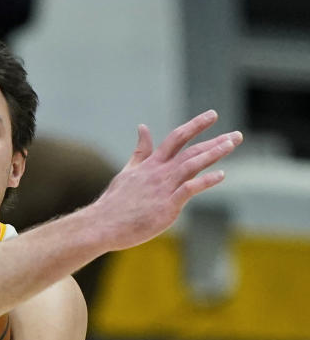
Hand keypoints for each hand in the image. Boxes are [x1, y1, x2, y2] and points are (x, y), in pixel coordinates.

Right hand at [90, 110, 241, 250]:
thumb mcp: (128, 171)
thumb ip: (140, 151)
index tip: (212, 115)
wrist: (102, 225)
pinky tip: (221, 175)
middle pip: (190, 150)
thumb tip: (143, 128)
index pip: (176, 138)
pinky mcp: (166, 205)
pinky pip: (189, 189)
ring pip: (192, 165)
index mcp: (150, 165)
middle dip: (215, 141)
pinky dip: (205, 181)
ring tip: (232, 144)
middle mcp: (159, 173)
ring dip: (214, 153)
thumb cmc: (114, 202)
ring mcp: (163, 188)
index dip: (195, 125)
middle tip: (237, 135)